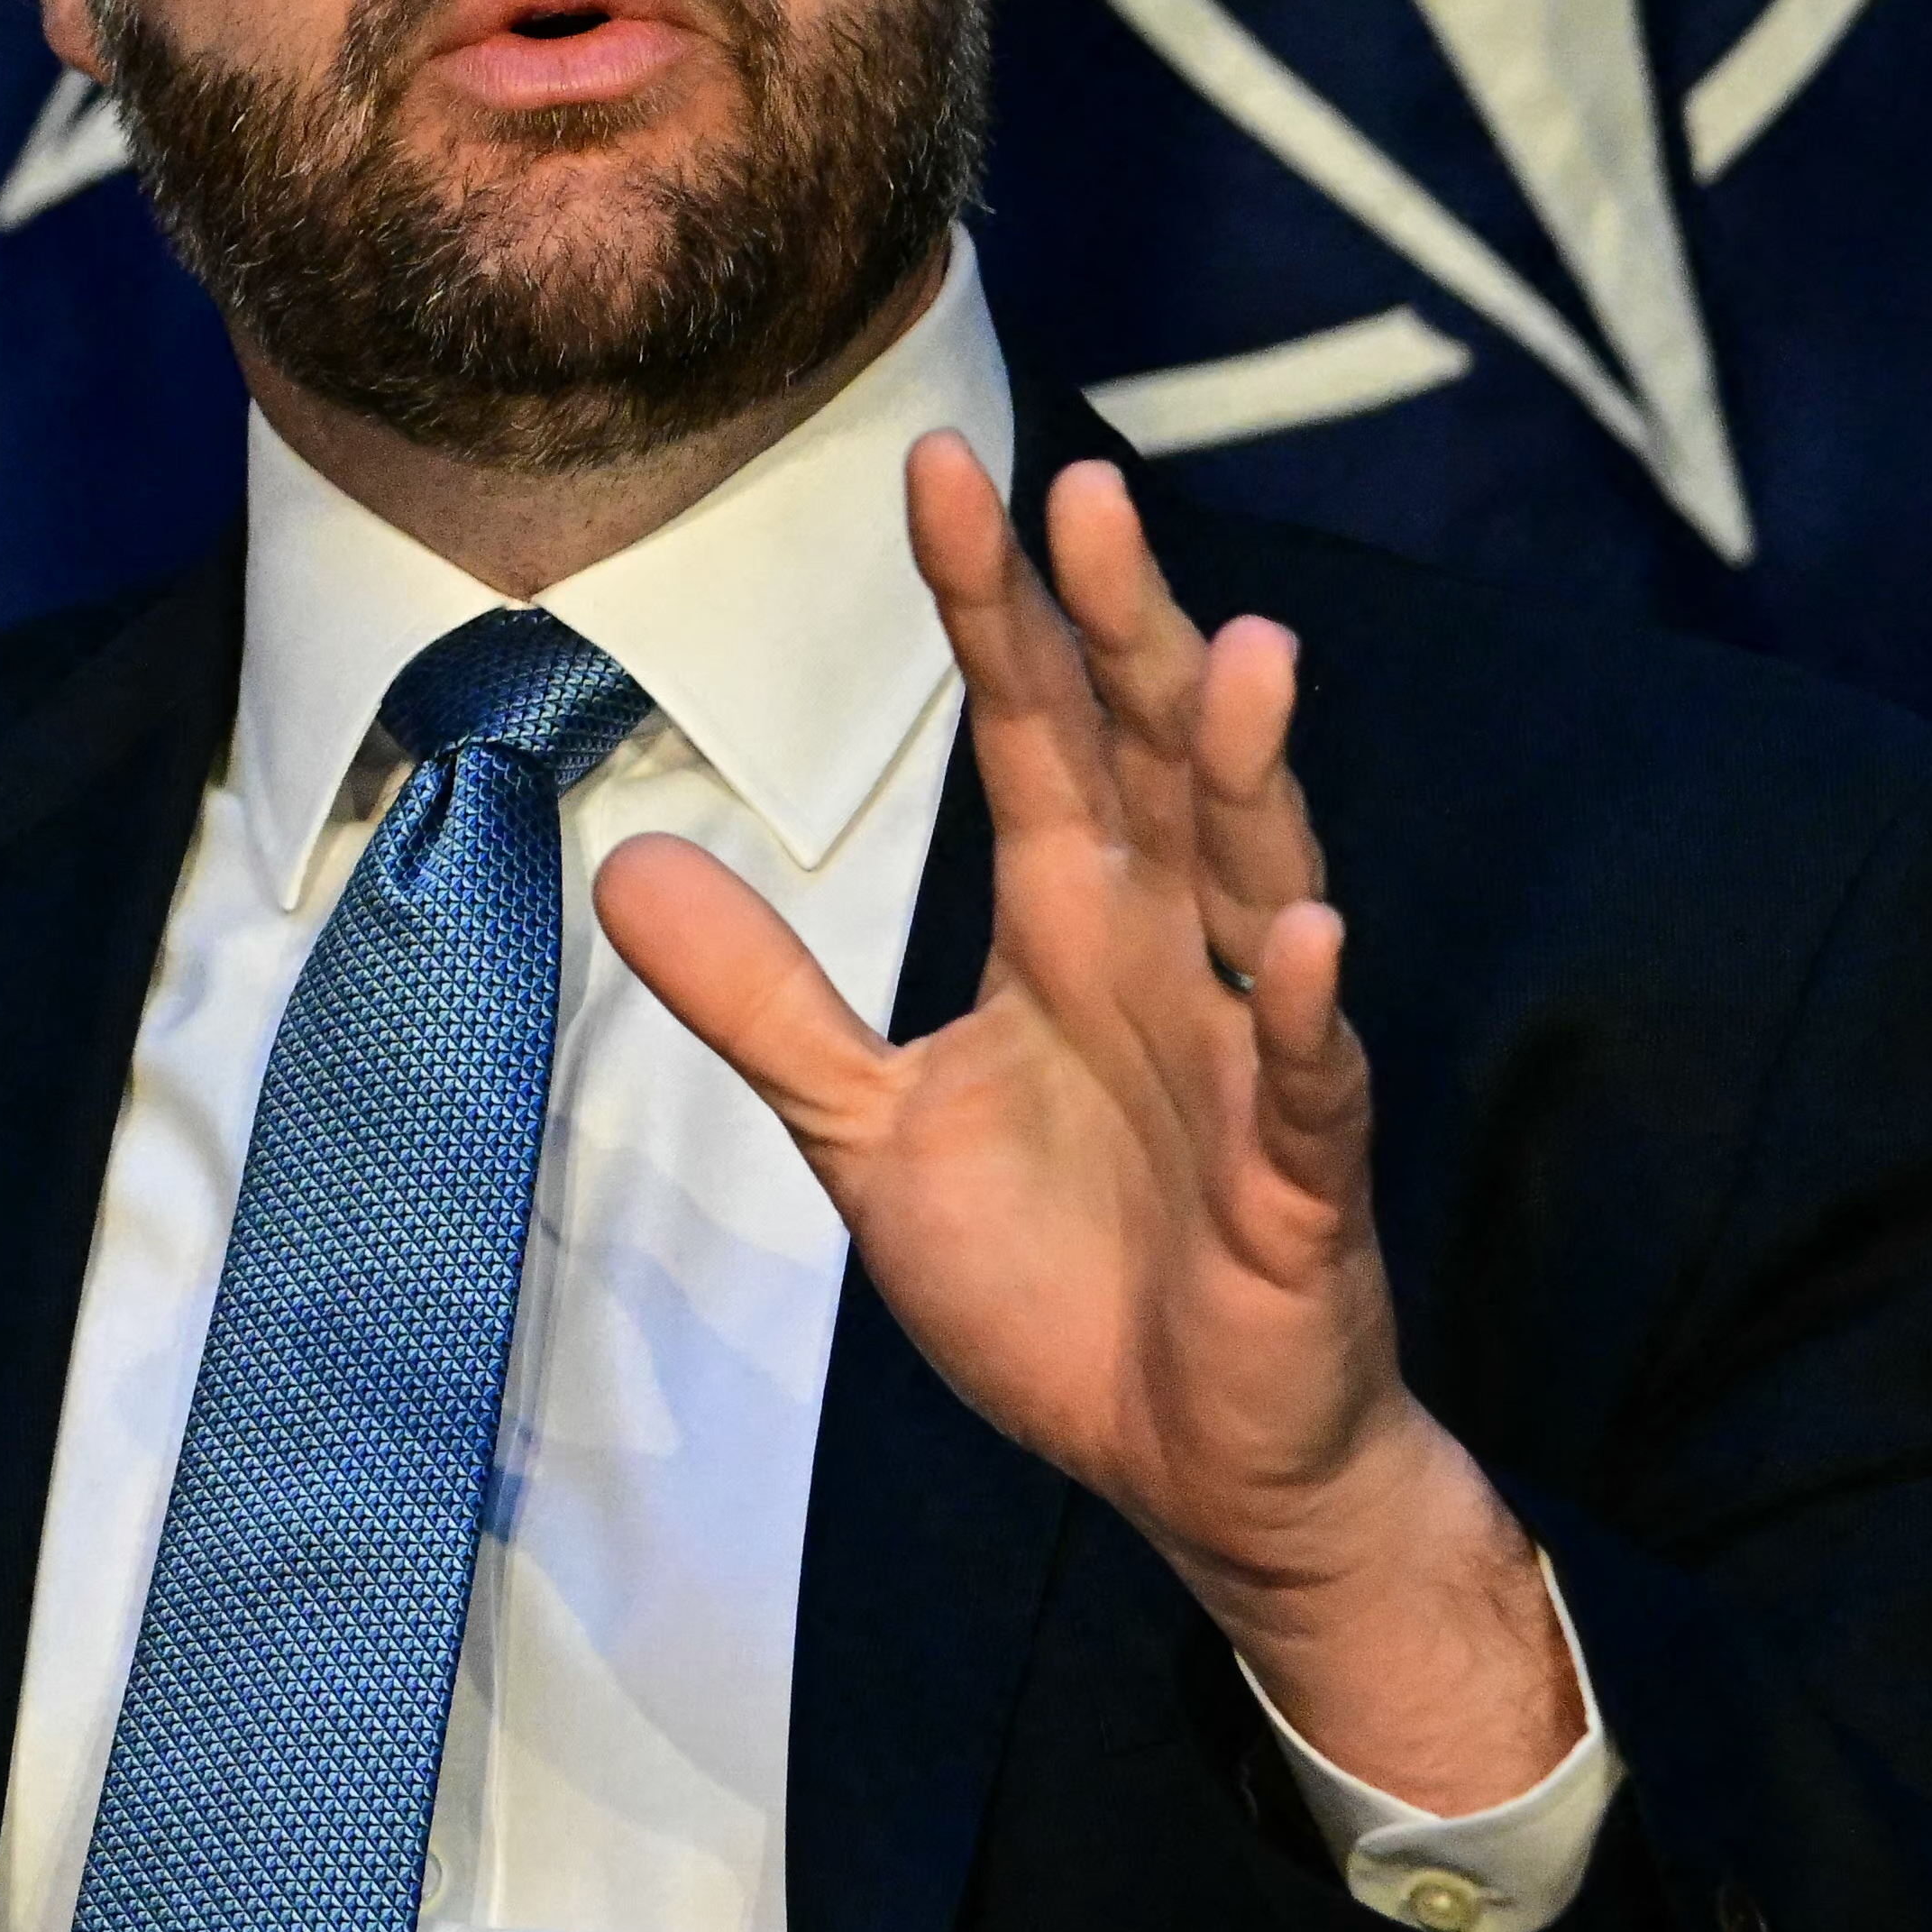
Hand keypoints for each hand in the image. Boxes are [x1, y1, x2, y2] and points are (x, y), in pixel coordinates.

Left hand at [590, 442, 1580, 1809]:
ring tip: (1237, 652)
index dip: (989, 604)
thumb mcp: (868, 1132)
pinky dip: (1300, 1008)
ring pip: (1251, 879)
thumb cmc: (1059, 1283)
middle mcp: (1165, 957)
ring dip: (1246, 771)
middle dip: (1121, 630)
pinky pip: (1304, 1077)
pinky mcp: (1298, 1180)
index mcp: (1068, 927)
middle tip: (1085, 490)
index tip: (939, 468)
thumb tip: (627, 860)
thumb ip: (764, 1001)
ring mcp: (1244, 1057)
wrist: (1186, 1463)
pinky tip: (1294, 933)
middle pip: (1148, 757)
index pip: (1030, 728)